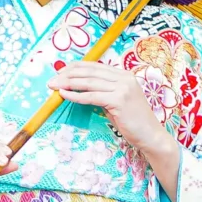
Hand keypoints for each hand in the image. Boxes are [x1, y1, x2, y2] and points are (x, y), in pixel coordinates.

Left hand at [52, 62, 182, 193]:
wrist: (151, 136)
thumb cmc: (132, 121)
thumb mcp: (116, 101)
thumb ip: (102, 91)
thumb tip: (78, 87)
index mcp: (123, 74)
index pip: (94, 65)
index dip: (74, 67)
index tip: (59, 71)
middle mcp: (124, 77)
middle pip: (89, 72)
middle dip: (67, 74)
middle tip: (51, 80)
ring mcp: (123, 87)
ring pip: (89, 82)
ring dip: (68, 83)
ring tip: (53, 87)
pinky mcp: (119, 100)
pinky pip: (91, 96)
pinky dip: (75, 95)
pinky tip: (64, 95)